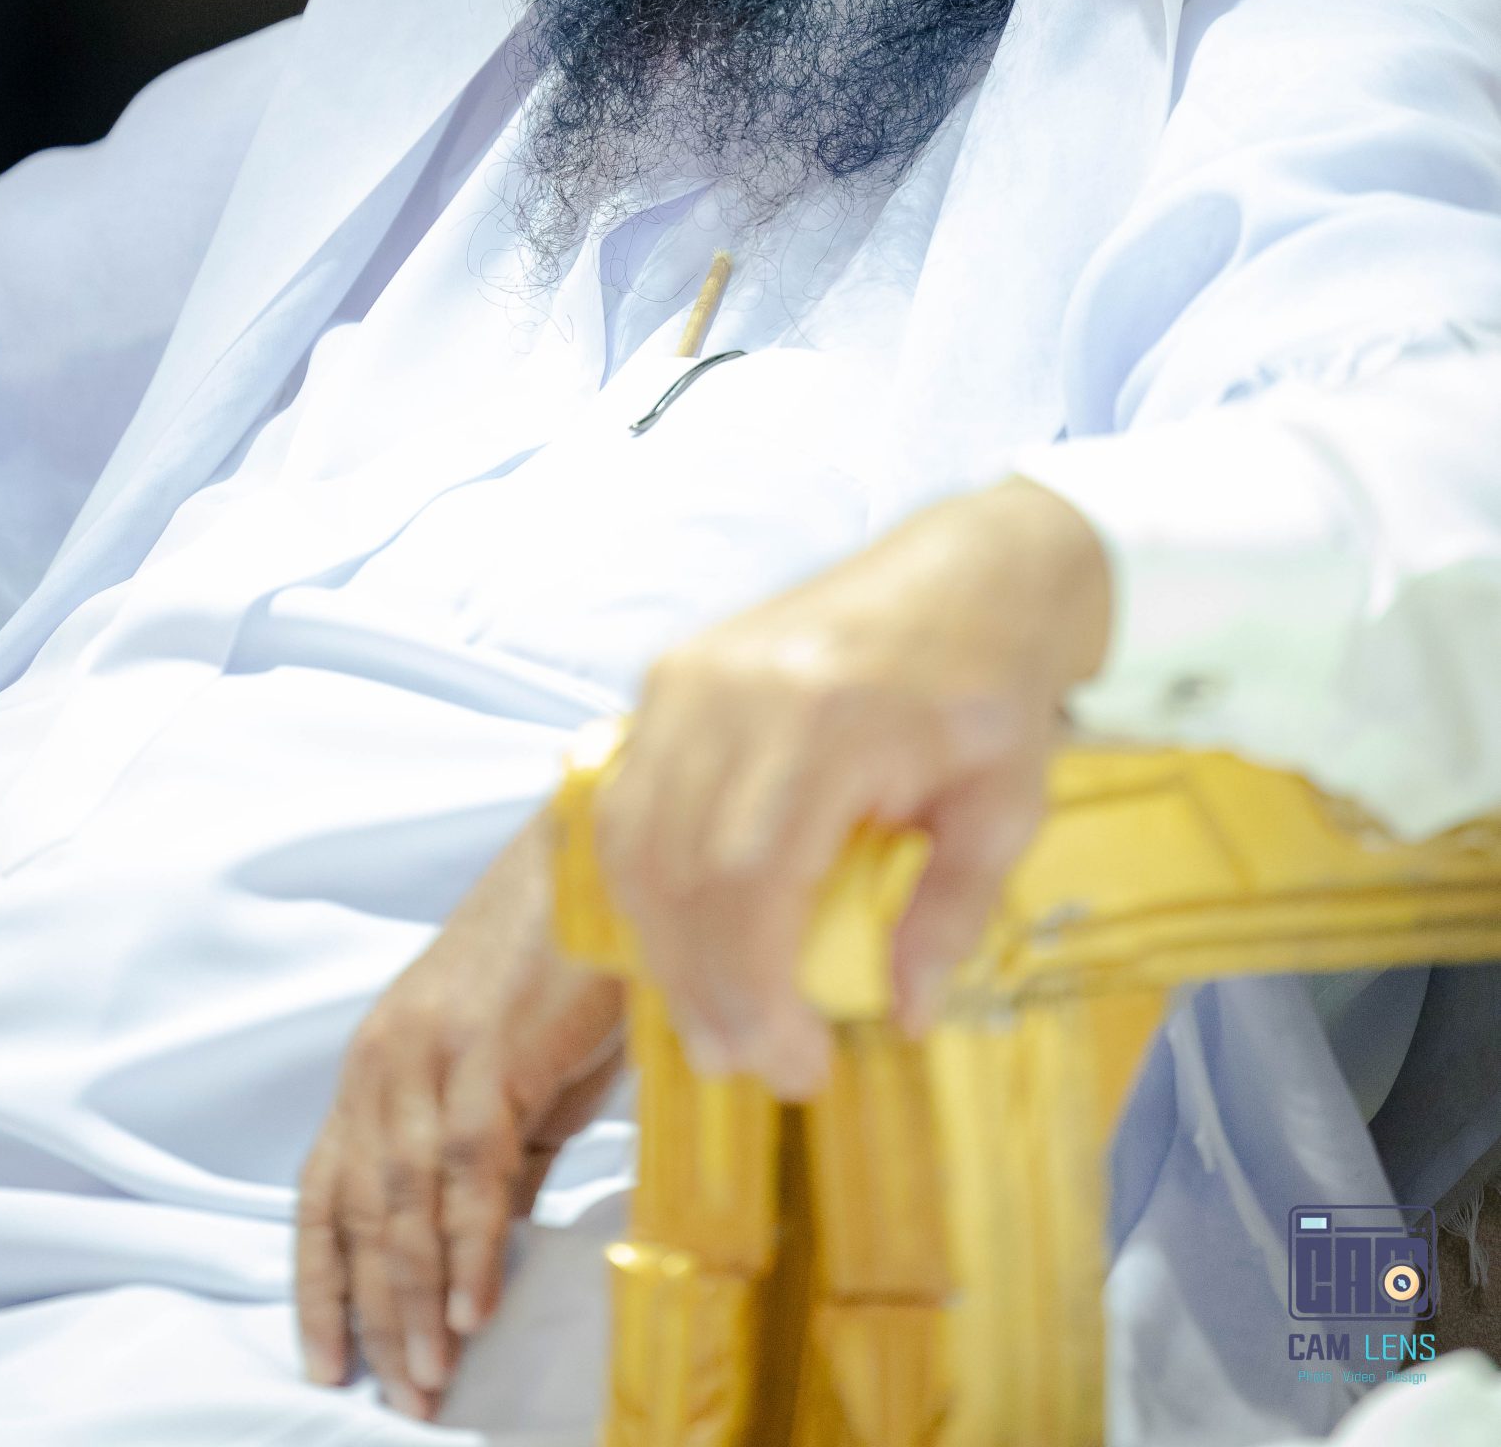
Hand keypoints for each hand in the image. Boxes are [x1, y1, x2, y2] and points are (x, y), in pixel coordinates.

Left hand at [296, 811, 625, 1412]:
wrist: (601, 859)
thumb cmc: (568, 962)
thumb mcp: (521, 1072)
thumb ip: (498, 1153)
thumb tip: (488, 1243)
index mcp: (381, 1063)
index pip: (325, 1190)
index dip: (320, 1281)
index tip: (325, 1363)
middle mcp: (384, 1059)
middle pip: (359, 1211)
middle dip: (372, 1316)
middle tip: (400, 1399)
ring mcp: (429, 1052)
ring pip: (402, 1201)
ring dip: (414, 1300)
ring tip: (431, 1380)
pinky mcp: (486, 1049)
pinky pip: (467, 1168)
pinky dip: (467, 1245)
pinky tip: (473, 1309)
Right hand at [597, 475, 1109, 1097]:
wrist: (970, 572)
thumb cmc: (992, 690)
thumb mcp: (1007, 807)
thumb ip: (953, 912)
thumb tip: (905, 1015)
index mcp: (830, 716)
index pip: (751, 879)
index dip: (755, 990)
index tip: (797, 1063)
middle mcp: (739, 689)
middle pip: (680, 870)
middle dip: (704, 989)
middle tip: (747, 1063)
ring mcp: (692, 675)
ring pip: (634, 839)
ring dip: (662, 947)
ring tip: (713, 1021)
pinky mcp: (671, 674)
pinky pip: (627, 799)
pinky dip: (643, 884)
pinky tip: (684, 941)